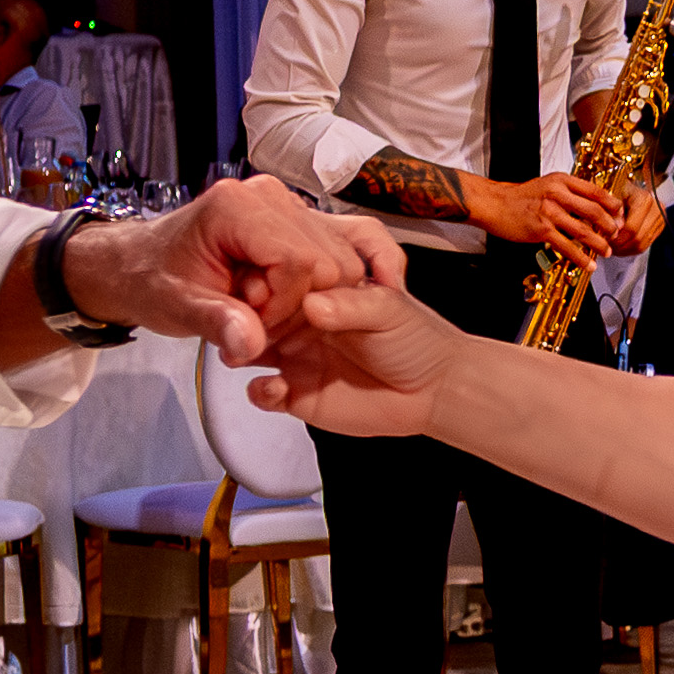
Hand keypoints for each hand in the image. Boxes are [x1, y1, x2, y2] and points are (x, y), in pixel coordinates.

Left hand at [69, 177, 407, 363]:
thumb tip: (249, 345)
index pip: (300, 262)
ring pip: (340, 267)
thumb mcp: (176, 307)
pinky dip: (312, 294)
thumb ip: (215, 323)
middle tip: (252, 317)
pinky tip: (273, 300)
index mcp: (237, 206)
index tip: (249, 320)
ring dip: (306, 303)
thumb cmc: (155, 280)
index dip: (283, 305)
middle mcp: (269, 196)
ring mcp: (288, 206)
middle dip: (297, 306)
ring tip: (258, 308)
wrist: (143, 266)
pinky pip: (335, 263)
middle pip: (328, 265)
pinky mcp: (298, 222)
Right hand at [250, 278, 463, 437]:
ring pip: (250, 351)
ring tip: (244, 353)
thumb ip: (352, 304)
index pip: (275, 280)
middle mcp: (300, 322)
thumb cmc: (416, 339)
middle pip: (253, 314)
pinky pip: (265, 392)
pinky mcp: (298, 394)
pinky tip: (273, 387)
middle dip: (240, 317)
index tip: (253, 286)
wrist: (435, 389)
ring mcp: (296, 358)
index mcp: (318, 292)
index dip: (261, 282)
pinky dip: (261, 391)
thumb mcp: (389, 307)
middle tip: (238, 322)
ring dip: (241, 351)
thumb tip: (313, 304)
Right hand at [468, 167, 620, 264]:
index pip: (595, 191)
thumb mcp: (548, 185)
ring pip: (583, 230)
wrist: (494, 203)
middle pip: (594, 210)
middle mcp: (557, 194)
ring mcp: (549, 212)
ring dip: (598, 244)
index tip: (620, 215)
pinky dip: (580, 258)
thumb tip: (593, 207)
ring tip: (606, 252)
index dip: (612, 204)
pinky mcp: (541, 229)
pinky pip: (567, 246)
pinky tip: (588, 265)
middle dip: (609, 226)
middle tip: (615, 235)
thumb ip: (569, 192)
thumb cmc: (521, 197)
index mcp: (561, 181)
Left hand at [607, 178, 664, 258]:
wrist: (630, 188)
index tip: (603, 240)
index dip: (616, 238)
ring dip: (625, 250)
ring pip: (641, 245)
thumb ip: (610, 213)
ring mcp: (660, 219)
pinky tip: (620, 247)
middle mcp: (657, 209)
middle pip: (637, 239)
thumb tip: (608, 233)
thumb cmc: (616, 189)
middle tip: (605, 247)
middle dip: (620, 246)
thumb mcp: (610, 196)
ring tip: (611, 248)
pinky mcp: (659, 227)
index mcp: (644, 199)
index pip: (631, 228)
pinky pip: (645, 246)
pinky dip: (630, 249)